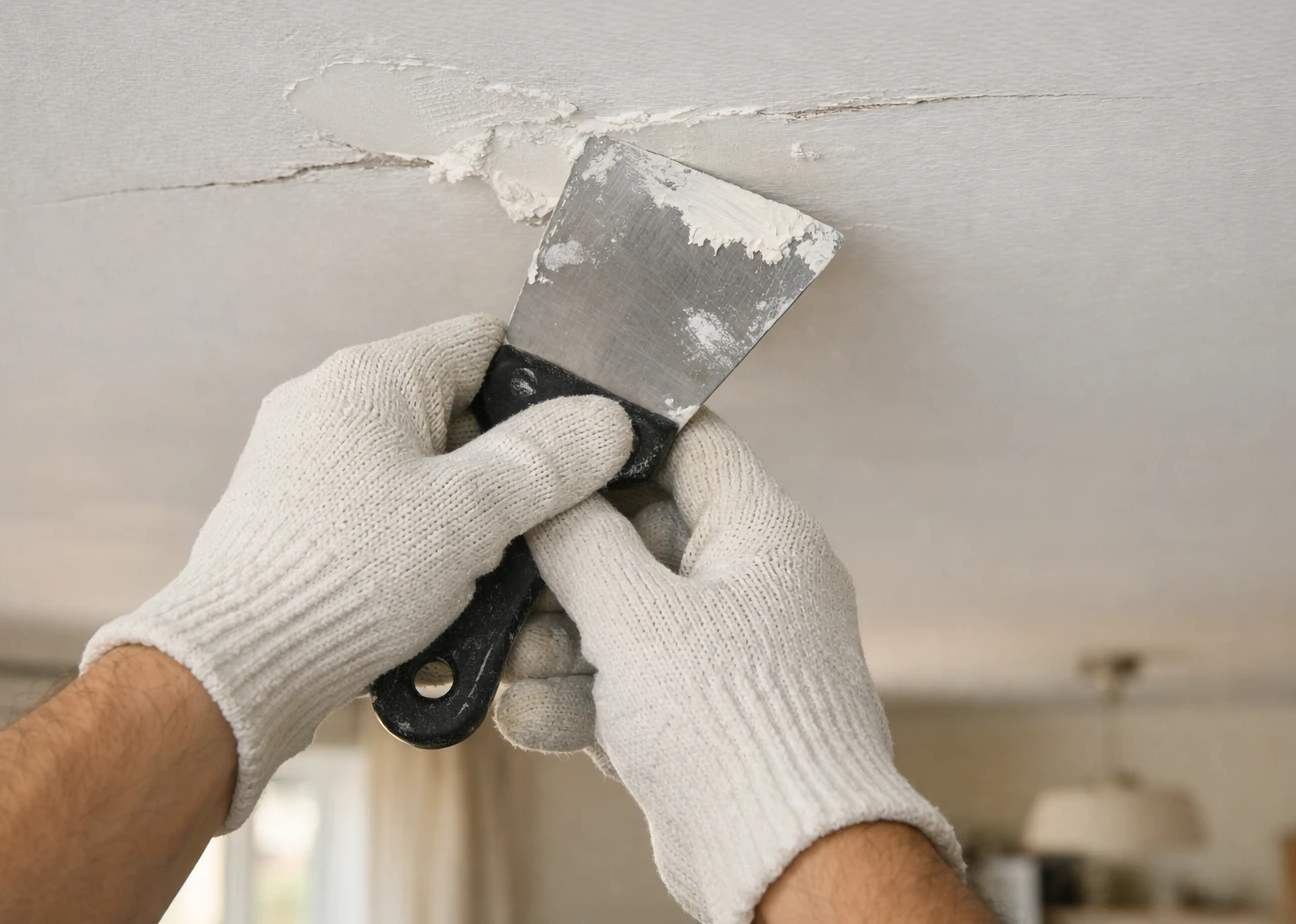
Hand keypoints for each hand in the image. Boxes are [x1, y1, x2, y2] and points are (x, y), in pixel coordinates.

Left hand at [82, 314, 631, 828]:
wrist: (235, 669)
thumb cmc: (347, 578)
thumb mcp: (474, 515)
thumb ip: (547, 460)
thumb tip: (605, 419)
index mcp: (370, 375)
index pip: (485, 343)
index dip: (540, 392)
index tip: (567, 449)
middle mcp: (327, 402)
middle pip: (456, 412)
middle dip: (499, 472)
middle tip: (519, 530)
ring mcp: (302, 460)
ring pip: (420, 471)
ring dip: (460, 518)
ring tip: (469, 575)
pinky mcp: (290, 516)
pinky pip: (378, 513)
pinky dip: (412, 546)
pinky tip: (425, 597)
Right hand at [507, 410, 959, 923]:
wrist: (786, 858)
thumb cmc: (736, 726)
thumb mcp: (637, 616)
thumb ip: (580, 541)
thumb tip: (548, 490)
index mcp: (762, 530)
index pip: (688, 441)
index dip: (613, 437)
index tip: (546, 448)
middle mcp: (752, 581)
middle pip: (637, 536)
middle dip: (564, 571)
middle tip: (508, 588)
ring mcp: (730, 649)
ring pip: (623, 616)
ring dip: (561, 644)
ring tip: (518, 672)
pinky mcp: (704, 710)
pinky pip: (630, 681)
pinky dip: (584, 697)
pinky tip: (536, 719)